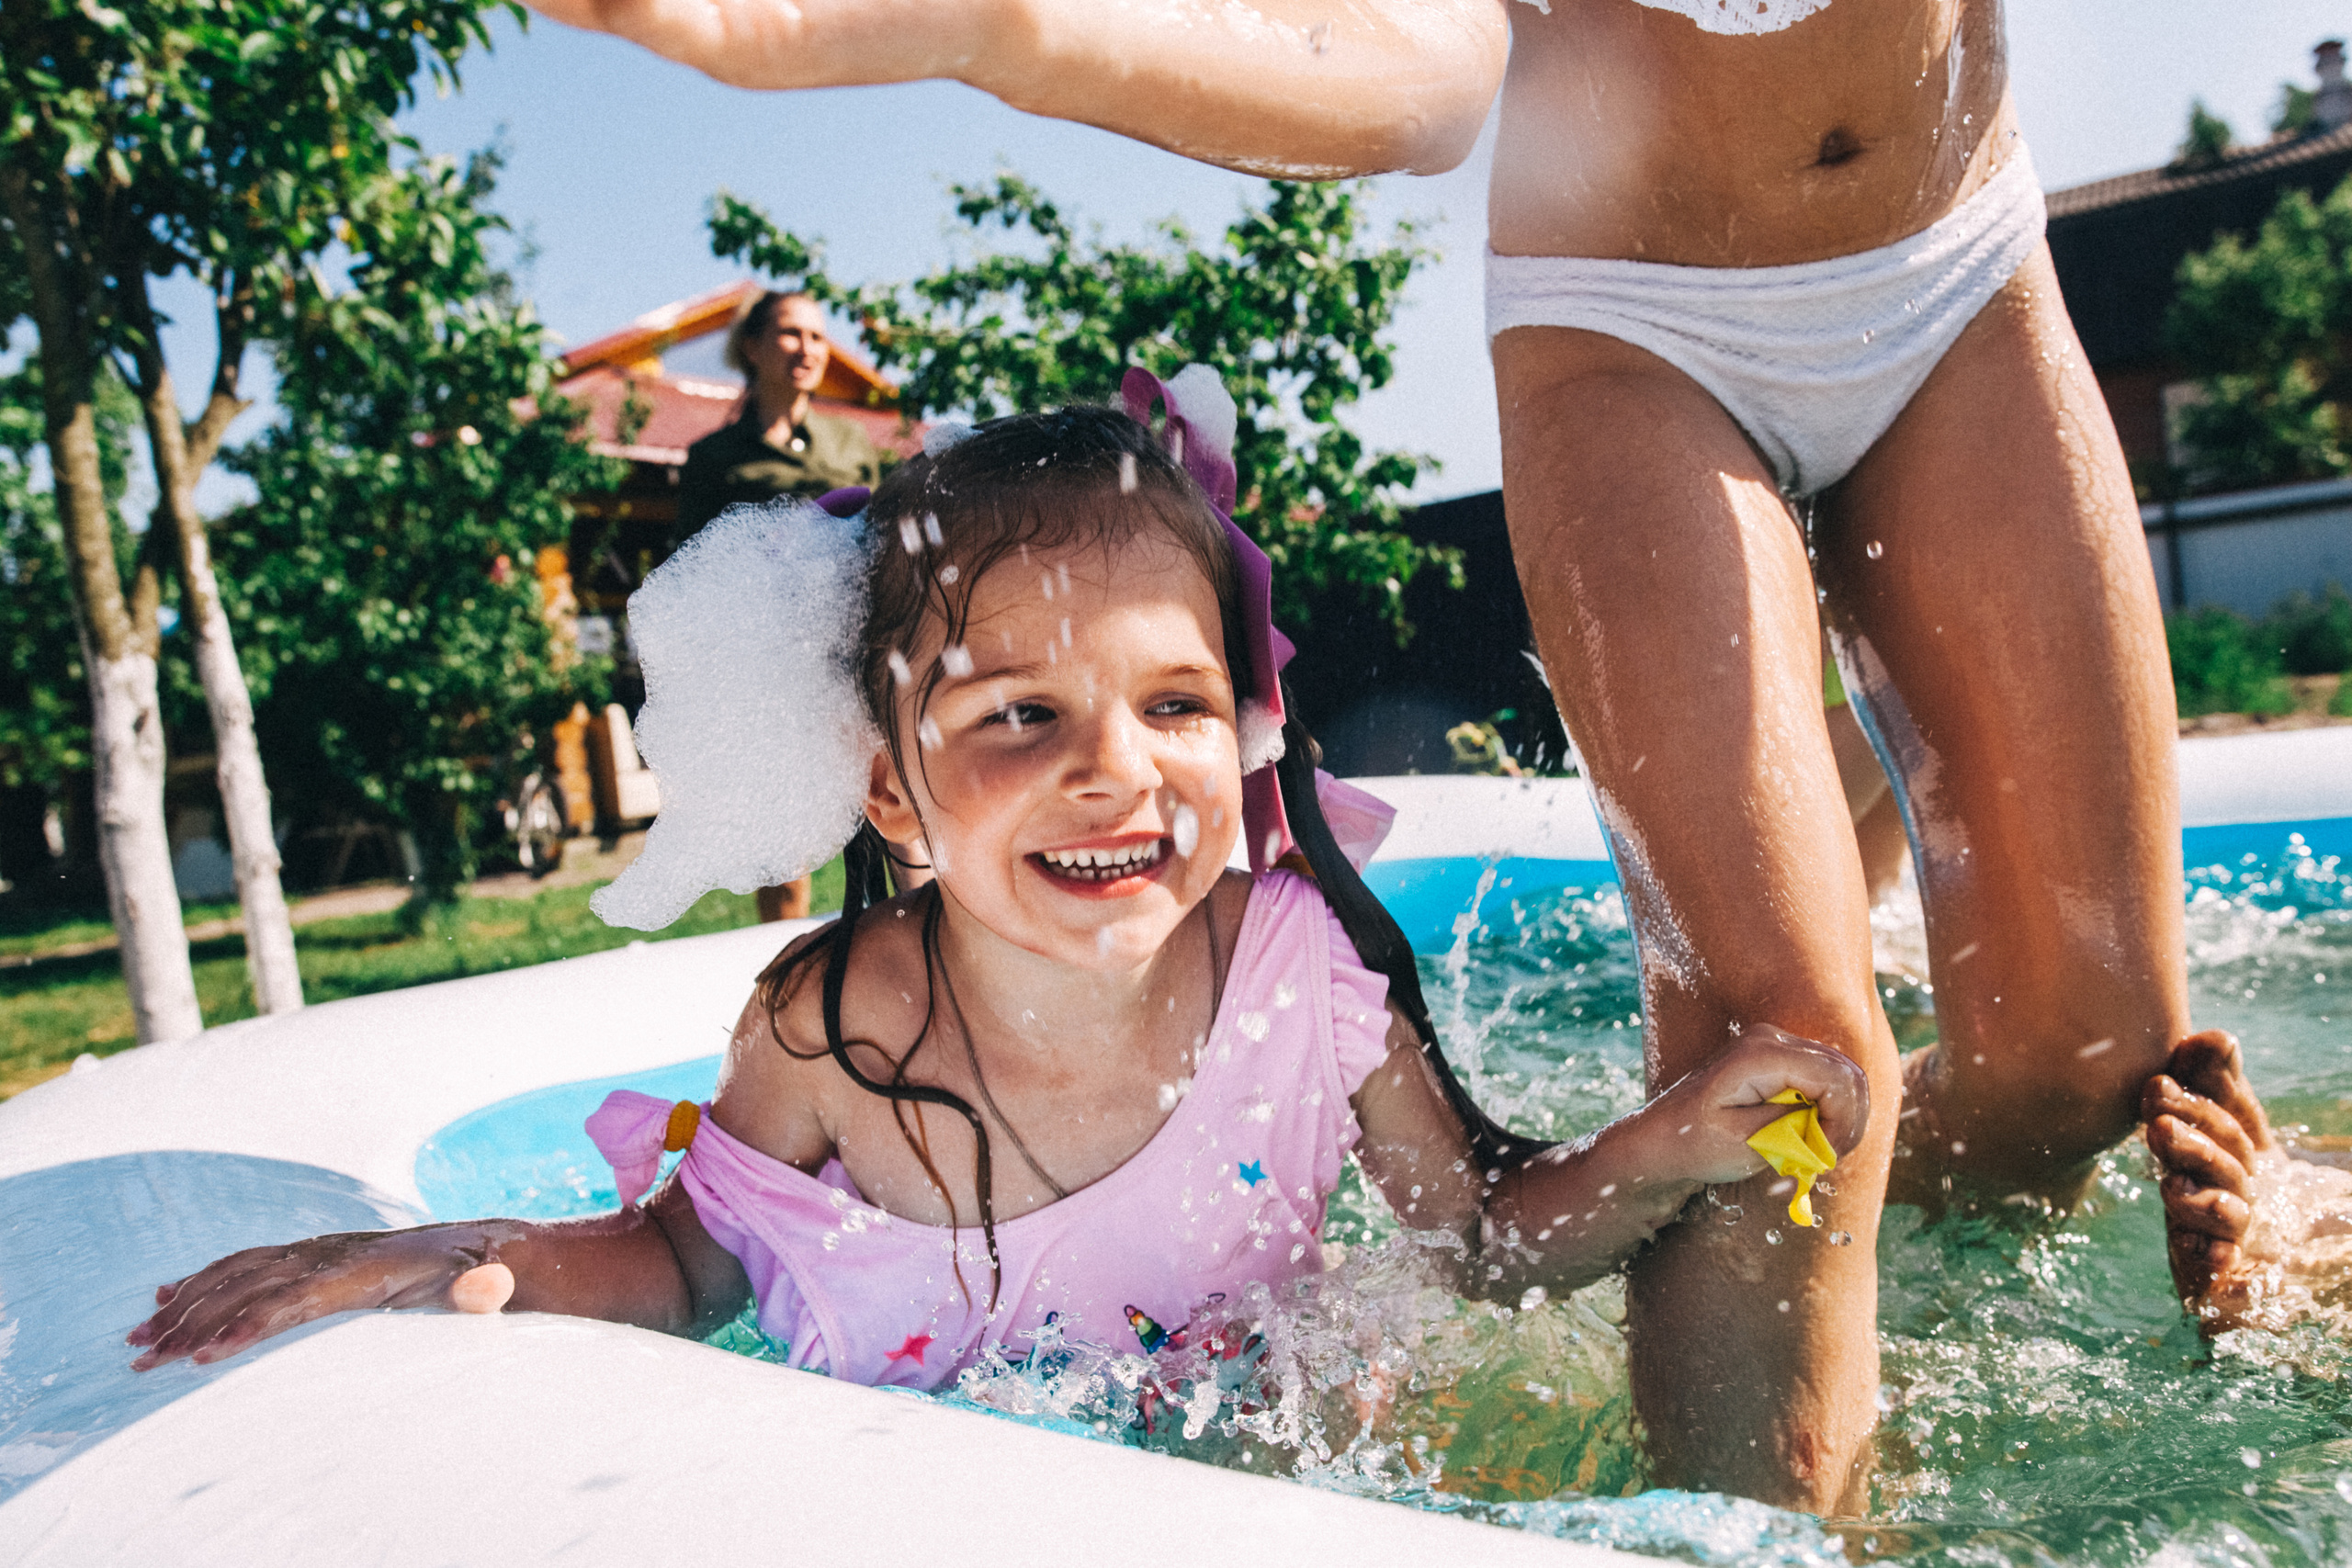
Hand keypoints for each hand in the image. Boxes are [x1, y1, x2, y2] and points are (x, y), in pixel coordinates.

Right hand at [125, 1224, 512, 1370]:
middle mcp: (327, 1254)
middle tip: (146, 1362)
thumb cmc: (475, 1279)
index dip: (251, 1326)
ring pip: (236, 1275)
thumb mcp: (484, 1286)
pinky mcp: (305, 1257)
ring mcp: (312, 1252)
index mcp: (363, 1269)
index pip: (296, 1299)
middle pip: (250, 1288)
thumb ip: (482, 1292)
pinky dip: (201, 1280)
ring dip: (185, 1307)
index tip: (207, 1357)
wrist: (473, 1247)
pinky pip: (244, 1264)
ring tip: (140, 1341)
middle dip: (195, 1325)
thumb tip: (490, 1288)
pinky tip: (165, 1299)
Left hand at [1648, 1026, 1869, 1188]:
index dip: (1843, 1122)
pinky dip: (1826, 1113)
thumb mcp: (1746, 1143)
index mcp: (1762, 1054)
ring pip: (1842, 1078)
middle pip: (1847, 1075)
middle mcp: (1772, 1039)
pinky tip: (1807, 1140)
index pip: (1837, 1078)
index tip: (1824, 1157)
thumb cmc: (1693, 1143)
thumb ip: (1795, 1127)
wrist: (1660, 1139)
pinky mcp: (1778, 1060)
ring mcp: (1775, 1045)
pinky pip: (1824, 1082)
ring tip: (1815, 1153)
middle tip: (1824, 1159)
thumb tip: (1833, 1121)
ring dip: (1839, 1120)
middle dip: (1846, 1122)